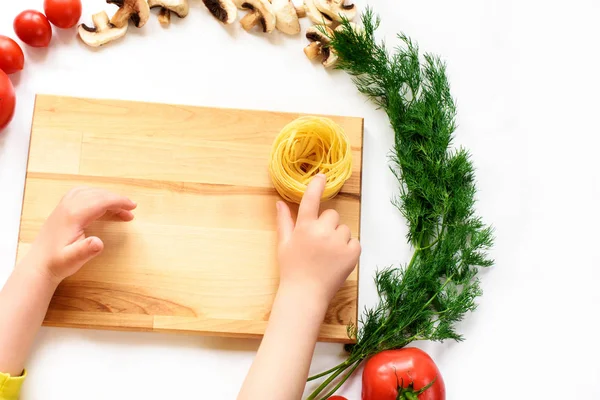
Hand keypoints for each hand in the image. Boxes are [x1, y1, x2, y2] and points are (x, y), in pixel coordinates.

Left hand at [24, 187, 136, 283]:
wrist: (38, 265)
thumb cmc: (57, 263)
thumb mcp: (73, 260)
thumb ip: (86, 250)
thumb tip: (99, 243)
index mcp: (73, 216)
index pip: (101, 201)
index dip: (119, 202)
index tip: (133, 207)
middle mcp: (68, 207)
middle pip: (97, 194)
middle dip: (116, 199)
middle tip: (131, 208)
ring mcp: (63, 206)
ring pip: (89, 192)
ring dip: (106, 196)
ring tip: (119, 207)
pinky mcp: (61, 210)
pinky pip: (80, 194)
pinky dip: (94, 195)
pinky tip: (99, 202)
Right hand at [276, 174, 360, 305]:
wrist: (305, 294)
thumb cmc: (292, 269)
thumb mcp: (284, 244)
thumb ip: (284, 221)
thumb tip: (280, 202)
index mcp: (304, 228)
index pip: (311, 200)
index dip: (316, 186)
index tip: (321, 176)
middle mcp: (322, 232)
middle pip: (331, 215)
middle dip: (327, 225)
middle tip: (319, 243)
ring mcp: (338, 242)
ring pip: (343, 228)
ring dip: (338, 237)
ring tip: (327, 255)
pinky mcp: (352, 253)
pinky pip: (354, 241)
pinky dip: (348, 248)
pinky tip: (337, 260)